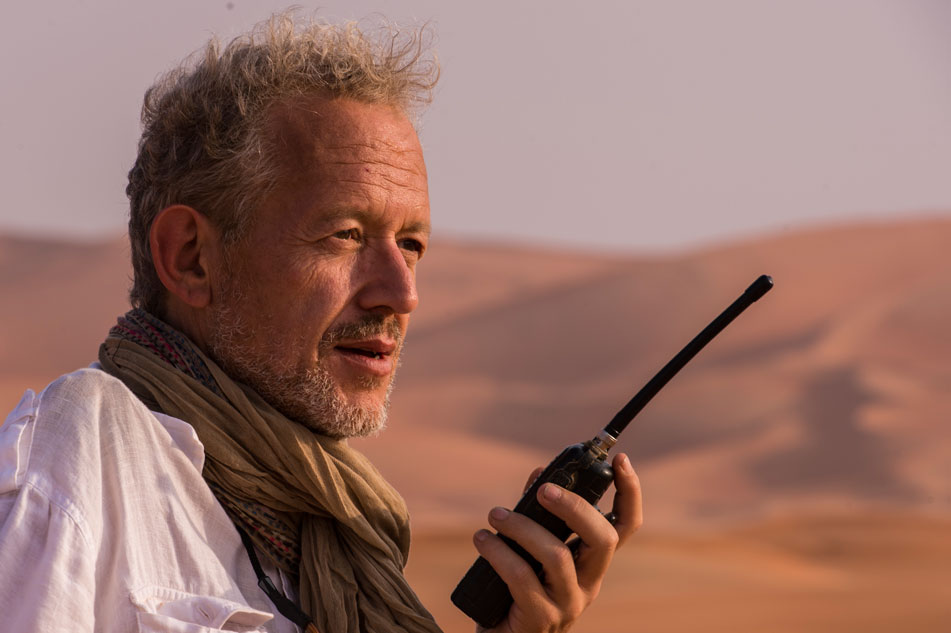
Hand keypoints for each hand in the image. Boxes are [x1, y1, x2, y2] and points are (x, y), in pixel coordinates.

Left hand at [472, 453, 641, 632]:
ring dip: (522, 527)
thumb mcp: (531, 550)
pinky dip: (499, 553)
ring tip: (495, 515)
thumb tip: (540, 474)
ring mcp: (568, 603)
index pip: (625, 527)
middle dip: (575, 506)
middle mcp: (589, 582)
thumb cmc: (516, 591)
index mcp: (592, 562)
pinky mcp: (541, 618)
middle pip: (604, 538)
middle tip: (544, 490)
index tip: (620, 460)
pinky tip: (482, 540)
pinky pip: (521, 578)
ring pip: (557, 556)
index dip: (630, 493)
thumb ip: (537, 514)